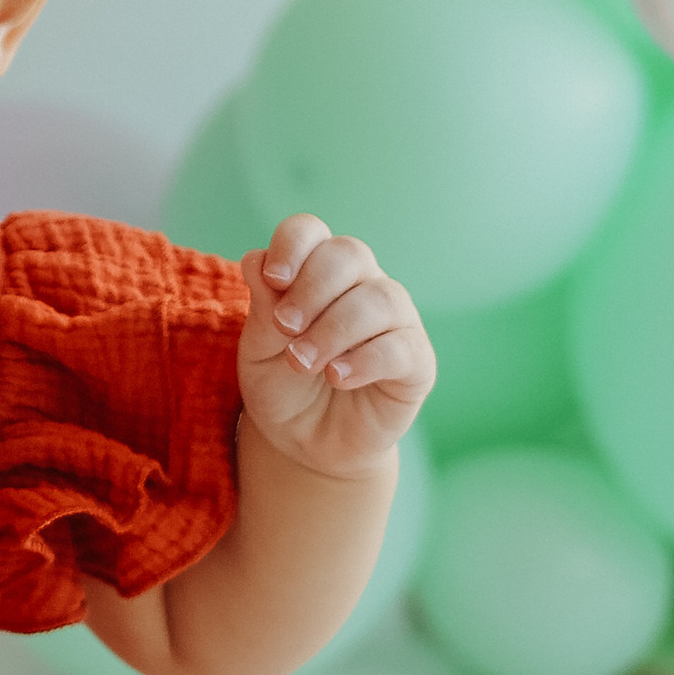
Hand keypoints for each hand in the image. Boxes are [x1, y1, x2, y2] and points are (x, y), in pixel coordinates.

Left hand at [237, 215, 434, 478]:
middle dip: (312, 288)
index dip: (292, 245)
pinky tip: (336, 377)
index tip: (273, 280)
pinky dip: (364, 359)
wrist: (305, 443)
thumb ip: (263, 309)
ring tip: (301, 362)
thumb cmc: (282, 387)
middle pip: (349, 254)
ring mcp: (395, 320)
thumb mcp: (258, 351)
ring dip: (333, 329)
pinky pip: (400, 346)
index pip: (310, 231)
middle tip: (284, 327)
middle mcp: (361, 284)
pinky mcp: (416, 361)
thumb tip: (257, 260)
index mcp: (316, 272)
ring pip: (378, 299)